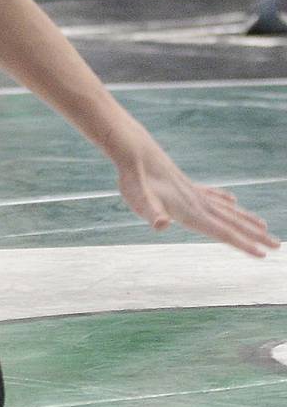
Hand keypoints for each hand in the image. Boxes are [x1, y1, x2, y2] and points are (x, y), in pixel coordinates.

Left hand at [111, 127, 279, 256]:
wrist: (134, 152)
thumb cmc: (134, 179)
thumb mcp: (138, 199)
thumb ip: (151, 212)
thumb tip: (161, 224)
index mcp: (189, 211)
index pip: (221, 232)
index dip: (243, 244)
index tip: (263, 255)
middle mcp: (197, 202)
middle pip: (232, 222)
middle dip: (255, 236)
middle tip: (278, 246)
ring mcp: (193, 192)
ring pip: (226, 209)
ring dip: (246, 219)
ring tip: (264, 227)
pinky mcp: (186, 184)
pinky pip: (212, 194)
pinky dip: (225, 200)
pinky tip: (233, 201)